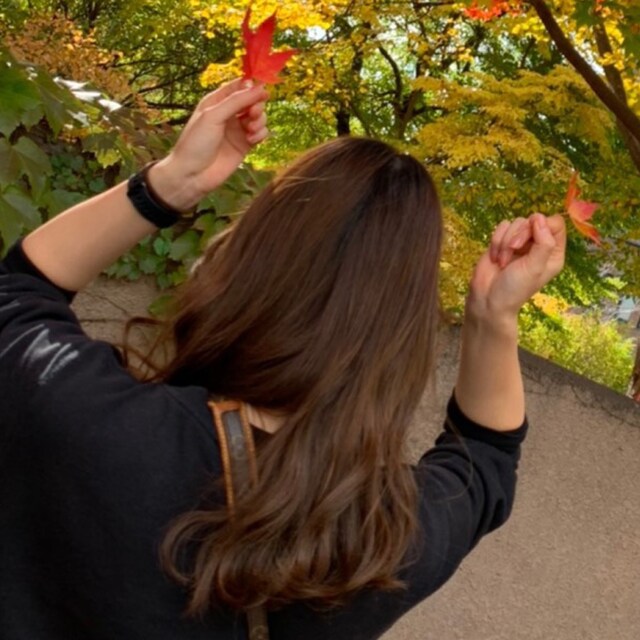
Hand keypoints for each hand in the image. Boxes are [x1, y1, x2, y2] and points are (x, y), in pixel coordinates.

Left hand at [148, 79, 269, 210]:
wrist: (192, 175)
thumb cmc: (196, 143)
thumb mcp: (214, 116)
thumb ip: (237, 101)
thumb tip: (259, 87)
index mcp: (216, 101)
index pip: (239, 86)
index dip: (251, 85)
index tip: (262, 88)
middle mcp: (228, 114)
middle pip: (252, 101)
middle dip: (257, 105)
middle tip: (253, 113)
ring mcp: (237, 130)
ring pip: (259, 117)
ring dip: (260, 120)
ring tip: (251, 130)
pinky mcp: (245, 145)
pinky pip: (260, 133)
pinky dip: (260, 134)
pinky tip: (252, 140)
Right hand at [467, 213, 565, 322]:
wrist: (487, 299)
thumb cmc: (514, 288)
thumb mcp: (534, 267)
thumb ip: (543, 243)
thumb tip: (540, 219)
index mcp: (553, 252)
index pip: (556, 224)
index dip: (542, 225)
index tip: (530, 237)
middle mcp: (538, 245)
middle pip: (534, 220)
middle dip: (520, 233)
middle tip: (513, 249)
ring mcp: (520, 243)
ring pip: (516, 222)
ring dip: (505, 241)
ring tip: (502, 261)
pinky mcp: (503, 241)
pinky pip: (501, 227)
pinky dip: (496, 241)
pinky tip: (495, 258)